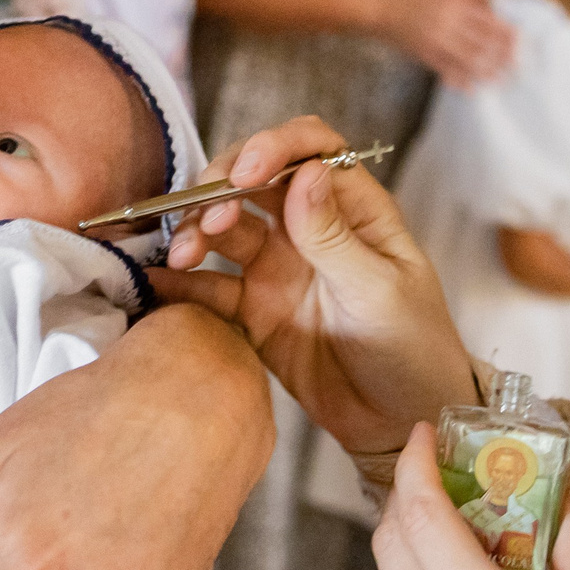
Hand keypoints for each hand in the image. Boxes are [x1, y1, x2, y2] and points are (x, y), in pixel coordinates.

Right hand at [153, 116, 476, 455]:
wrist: (400, 423)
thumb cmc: (413, 350)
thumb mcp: (380, 292)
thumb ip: (334, 237)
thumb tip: (305, 171)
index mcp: (354, 210)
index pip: (313, 149)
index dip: (275, 146)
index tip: (247, 170)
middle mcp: (310, 228)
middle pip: (255, 180)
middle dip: (221, 187)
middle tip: (206, 218)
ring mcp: (278, 267)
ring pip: (225, 228)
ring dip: (196, 230)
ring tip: (182, 255)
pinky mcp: (253, 310)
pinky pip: (209, 287)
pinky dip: (179, 282)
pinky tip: (156, 283)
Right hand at [377, 0, 513, 88]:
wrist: (383, 9)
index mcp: (456, 4)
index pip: (487, 20)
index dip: (505, 33)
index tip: (520, 43)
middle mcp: (448, 22)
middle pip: (481, 42)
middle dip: (501, 56)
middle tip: (517, 68)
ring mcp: (436, 40)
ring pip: (466, 58)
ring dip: (485, 71)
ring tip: (500, 80)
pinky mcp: (424, 54)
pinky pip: (445, 69)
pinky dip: (459, 80)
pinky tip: (472, 89)